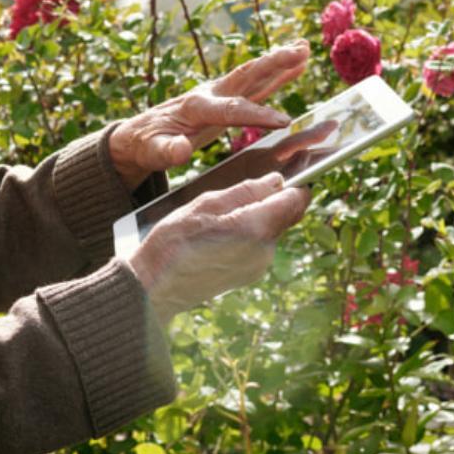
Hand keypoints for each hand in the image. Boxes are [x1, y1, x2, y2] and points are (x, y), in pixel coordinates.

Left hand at [107, 41, 310, 189]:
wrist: (139, 133)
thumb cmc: (146, 144)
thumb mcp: (151, 151)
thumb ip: (166, 151)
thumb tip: (180, 151)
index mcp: (194, 107)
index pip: (230, 109)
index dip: (256, 115)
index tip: (283, 122)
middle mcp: (210, 94)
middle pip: (245, 76)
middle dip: (273, 64)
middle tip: (300, 51)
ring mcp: (219, 93)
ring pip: (253, 75)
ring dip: (280, 63)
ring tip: (305, 48)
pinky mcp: (225, 98)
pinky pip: (256, 85)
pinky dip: (277, 74)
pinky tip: (297, 65)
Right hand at [126, 174, 310, 321]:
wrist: (155, 287)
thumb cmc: (174, 243)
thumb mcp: (206, 205)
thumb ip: (245, 191)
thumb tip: (276, 181)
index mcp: (256, 228)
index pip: (296, 199)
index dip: (298, 181)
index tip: (294, 167)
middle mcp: (264, 251)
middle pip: (285, 214)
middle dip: (275, 197)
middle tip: (250, 184)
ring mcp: (258, 266)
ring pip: (271, 229)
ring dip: (258, 215)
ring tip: (224, 210)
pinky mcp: (248, 274)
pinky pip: (258, 245)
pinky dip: (248, 232)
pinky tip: (221, 230)